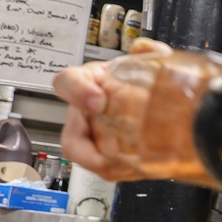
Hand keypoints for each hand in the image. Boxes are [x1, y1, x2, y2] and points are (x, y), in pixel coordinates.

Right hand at [53, 39, 171, 180]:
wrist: (153, 99)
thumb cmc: (138, 79)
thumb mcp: (148, 61)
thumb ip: (148, 52)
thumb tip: (145, 49)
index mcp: (90, 83)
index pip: (67, 82)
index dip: (77, 93)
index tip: (97, 101)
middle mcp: (85, 112)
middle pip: (71, 139)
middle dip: (89, 152)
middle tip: (111, 155)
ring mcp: (93, 136)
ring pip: (88, 160)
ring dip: (109, 166)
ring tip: (132, 165)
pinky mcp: (107, 154)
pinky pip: (106, 169)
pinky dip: (122, 172)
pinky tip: (141, 167)